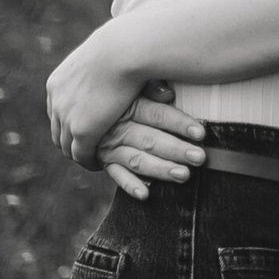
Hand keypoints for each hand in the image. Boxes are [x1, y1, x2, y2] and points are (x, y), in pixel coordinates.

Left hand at [47, 19, 150, 170]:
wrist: (123, 49)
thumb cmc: (123, 46)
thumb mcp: (104, 55)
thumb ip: (101, 65)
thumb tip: (114, 63)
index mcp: (58, 82)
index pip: (57, 111)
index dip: (71, 123)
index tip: (87, 130)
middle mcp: (56, 100)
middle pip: (57, 131)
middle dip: (72, 142)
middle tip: (90, 150)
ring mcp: (66, 116)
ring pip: (66, 146)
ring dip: (81, 155)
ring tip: (98, 159)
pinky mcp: (81, 130)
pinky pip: (81, 155)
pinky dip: (90, 162)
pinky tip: (103, 163)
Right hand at [95, 81, 207, 201]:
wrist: (78, 103)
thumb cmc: (115, 90)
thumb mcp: (130, 83)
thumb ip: (150, 87)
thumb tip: (169, 93)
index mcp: (128, 105)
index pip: (157, 115)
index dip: (179, 123)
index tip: (201, 132)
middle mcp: (118, 127)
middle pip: (150, 139)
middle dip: (176, 149)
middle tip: (199, 158)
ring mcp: (109, 146)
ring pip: (137, 159)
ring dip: (160, 168)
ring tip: (183, 175)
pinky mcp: (102, 160)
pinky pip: (116, 174)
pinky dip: (130, 185)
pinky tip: (145, 194)